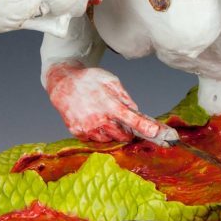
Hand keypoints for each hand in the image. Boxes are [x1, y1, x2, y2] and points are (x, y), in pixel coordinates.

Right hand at [44, 62, 161, 141]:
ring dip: (111, 132)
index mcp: (110, 105)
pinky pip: (95, 140)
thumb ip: (125, 98)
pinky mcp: (78, 133)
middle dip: (126, 130)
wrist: (62, 84)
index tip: (158, 134)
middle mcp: (99, 120)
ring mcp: (88, 129)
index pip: (133, 120)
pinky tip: (92, 119)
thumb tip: (136, 112)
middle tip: (120, 119)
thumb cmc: (89, 80)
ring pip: (109, 139)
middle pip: (124, 136)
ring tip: (102, 115)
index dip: (147, 128)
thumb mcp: (110, 81)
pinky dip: (98, 132)